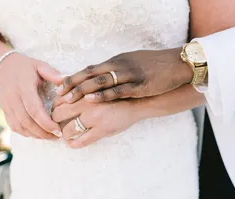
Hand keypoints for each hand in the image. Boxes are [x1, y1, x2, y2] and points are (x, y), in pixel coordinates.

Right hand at [0, 53, 63, 138]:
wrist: (6, 67)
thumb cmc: (27, 67)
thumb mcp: (40, 66)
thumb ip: (53, 74)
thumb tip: (66, 79)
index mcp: (23, 87)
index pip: (34, 109)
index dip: (46, 123)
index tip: (58, 131)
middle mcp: (13, 97)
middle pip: (27, 121)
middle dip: (43, 132)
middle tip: (57, 136)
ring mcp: (7, 105)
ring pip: (20, 126)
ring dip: (35, 135)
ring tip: (50, 137)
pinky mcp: (5, 110)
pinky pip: (14, 126)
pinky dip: (26, 133)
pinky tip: (38, 134)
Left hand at [52, 98, 140, 147]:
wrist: (135, 103)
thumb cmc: (115, 95)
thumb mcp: (98, 88)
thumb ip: (83, 91)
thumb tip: (65, 96)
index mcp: (85, 91)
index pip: (60, 99)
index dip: (54, 107)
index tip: (55, 111)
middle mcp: (87, 104)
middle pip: (59, 114)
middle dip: (55, 120)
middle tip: (57, 123)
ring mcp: (94, 118)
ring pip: (68, 129)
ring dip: (64, 134)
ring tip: (65, 135)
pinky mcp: (102, 130)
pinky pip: (82, 141)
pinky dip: (74, 144)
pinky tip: (72, 143)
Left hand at [56, 48, 192, 103]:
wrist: (176, 65)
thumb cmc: (152, 65)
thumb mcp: (131, 63)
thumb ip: (116, 70)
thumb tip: (103, 78)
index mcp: (116, 61)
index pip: (90, 69)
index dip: (74, 77)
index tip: (61, 87)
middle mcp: (118, 65)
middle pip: (90, 74)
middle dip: (73, 84)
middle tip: (58, 94)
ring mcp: (128, 75)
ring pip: (100, 81)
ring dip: (82, 90)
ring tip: (67, 99)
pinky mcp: (138, 85)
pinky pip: (117, 90)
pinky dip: (103, 95)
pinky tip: (90, 100)